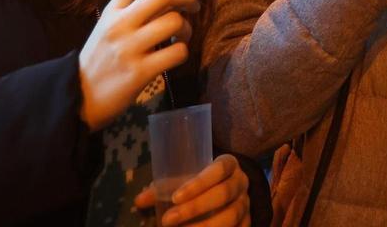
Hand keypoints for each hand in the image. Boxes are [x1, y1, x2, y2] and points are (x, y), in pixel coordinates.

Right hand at [78, 0, 199, 130]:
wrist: (80, 96)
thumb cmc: (101, 57)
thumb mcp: (109, 24)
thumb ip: (134, 7)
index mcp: (113, 9)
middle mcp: (120, 24)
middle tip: (194, 5)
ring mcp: (130, 48)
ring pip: (175, 22)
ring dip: (188, 27)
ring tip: (183, 35)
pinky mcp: (140, 72)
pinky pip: (178, 52)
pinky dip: (184, 51)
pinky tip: (176, 53)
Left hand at [135, 154, 249, 226]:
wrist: (229, 187)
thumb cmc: (202, 181)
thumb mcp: (186, 178)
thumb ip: (165, 187)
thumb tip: (139, 201)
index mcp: (229, 164)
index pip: (218, 169)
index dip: (198, 183)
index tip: (174, 197)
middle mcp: (241, 182)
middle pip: (223, 194)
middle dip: (194, 209)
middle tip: (167, 221)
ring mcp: (246, 204)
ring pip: (230, 216)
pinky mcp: (247, 222)